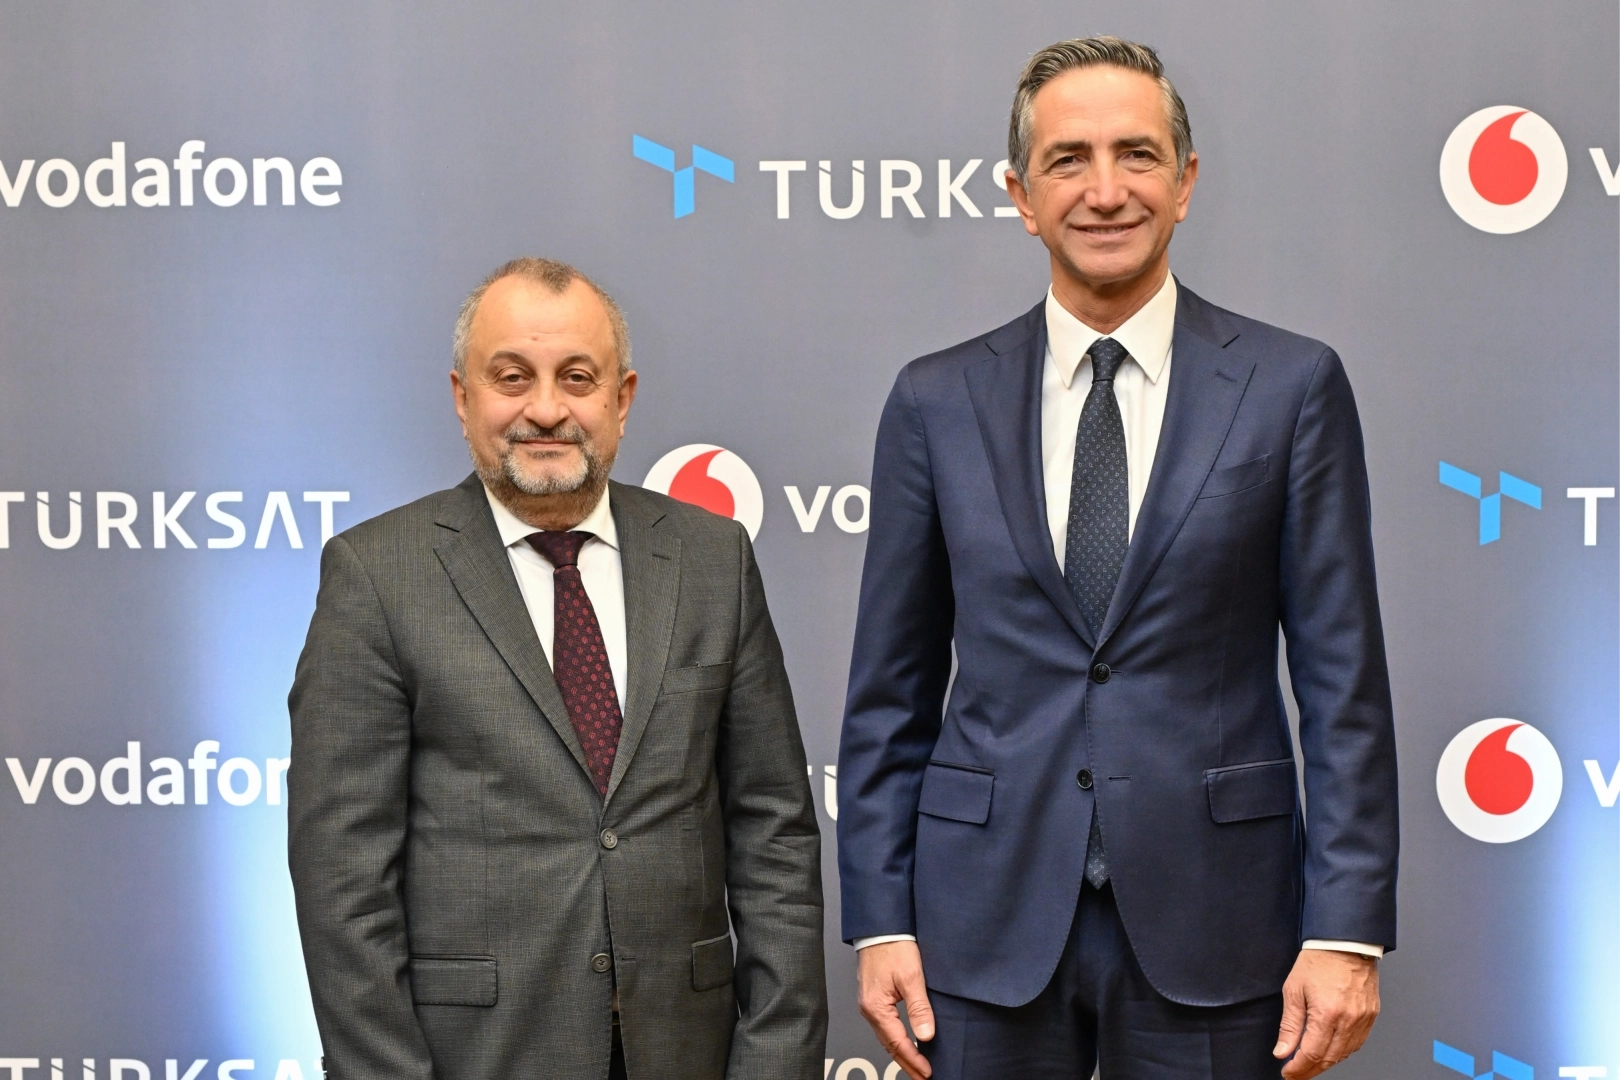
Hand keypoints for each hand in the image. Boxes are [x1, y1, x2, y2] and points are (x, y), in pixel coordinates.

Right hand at [857, 940, 934, 1079]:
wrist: (880, 927)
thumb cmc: (893, 946)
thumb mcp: (911, 976)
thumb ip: (919, 1007)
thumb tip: (926, 1034)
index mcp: (876, 1006)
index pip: (897, 1042)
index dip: (913, 1059)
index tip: (927, 1072)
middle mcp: (868, 1008)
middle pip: (888, 1045)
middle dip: (906, 1063)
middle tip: (922, 1077)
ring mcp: (869, 1003)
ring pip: (885, 1037)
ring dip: (901, 1053)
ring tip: (916, 1065)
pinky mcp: (873, 997)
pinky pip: (884, 1026)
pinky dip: (895, 1039)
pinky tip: (905, 1042)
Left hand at [1273, 949, 1380, 1078]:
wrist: (1344, 942)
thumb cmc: (1318, 961)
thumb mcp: (1294, 990)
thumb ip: (1289, 1025)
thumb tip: (1283, 1051)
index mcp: (1327, 1013)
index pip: (1312, 1053)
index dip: (1298, 1068)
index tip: (1288, 1073)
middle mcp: (1349, 1020)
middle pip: (1330, 1058)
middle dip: (1311, 1070)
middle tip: (1297, 1073)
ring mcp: (1363, 1018)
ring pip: (1345, 1053)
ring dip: (1327, 1062)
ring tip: (1311, 1064)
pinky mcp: (1372, 1015)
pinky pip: (1358, 1042)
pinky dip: (1343, 1051)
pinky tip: (1331, 1051)